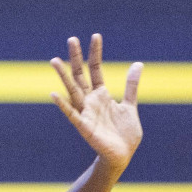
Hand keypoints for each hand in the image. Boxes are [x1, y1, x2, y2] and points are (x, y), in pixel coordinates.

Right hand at [50, 35, 142, 170]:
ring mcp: (86, 113)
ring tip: (54, 60)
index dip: (96, 53)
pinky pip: (72, 114)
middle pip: (81, 75)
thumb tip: (137, 64)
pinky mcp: (84, 127)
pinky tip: (54, 94)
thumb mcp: (130, 105)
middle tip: (71, 39)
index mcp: (101, 95)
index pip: (96, 69)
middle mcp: (91, 101)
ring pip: (72, 91)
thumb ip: (131, 85)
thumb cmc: (125, 134)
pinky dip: (63, 105)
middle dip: (76, 58)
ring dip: (63, 76)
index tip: (95, 36)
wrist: (124, 156)